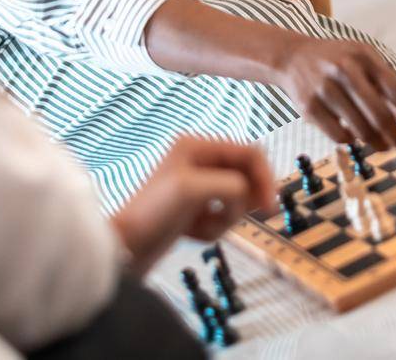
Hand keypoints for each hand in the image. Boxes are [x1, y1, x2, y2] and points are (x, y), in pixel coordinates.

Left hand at [109, 136, 274, 273]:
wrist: (126, 250)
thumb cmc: (153, 214)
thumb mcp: (193, 190)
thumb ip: (230, 184)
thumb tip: (249, 194)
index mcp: (198, 146)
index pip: (249, 152)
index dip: (264, 177)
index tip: (269, 206)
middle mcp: (199, 160)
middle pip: (245, 176)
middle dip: (241, 202)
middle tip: (229, 219)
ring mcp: (198, 185)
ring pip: (237, 199)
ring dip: (225, 218)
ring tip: (201, 228)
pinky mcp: (195, 208)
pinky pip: (223, 216)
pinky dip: (214, 228)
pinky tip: (192, 233)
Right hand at [271, 36, 395, 151]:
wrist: (293, 57)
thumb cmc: (342, 64)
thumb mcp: (369, 67)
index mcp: (364, 56)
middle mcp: (344, 69)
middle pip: (379, 114)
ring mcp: (324, 88)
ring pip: (360, 129)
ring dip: (377, 143)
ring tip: (383, 144)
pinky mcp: (308, 106)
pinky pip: (339, 136)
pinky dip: (352, 141)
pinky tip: (355, 136)